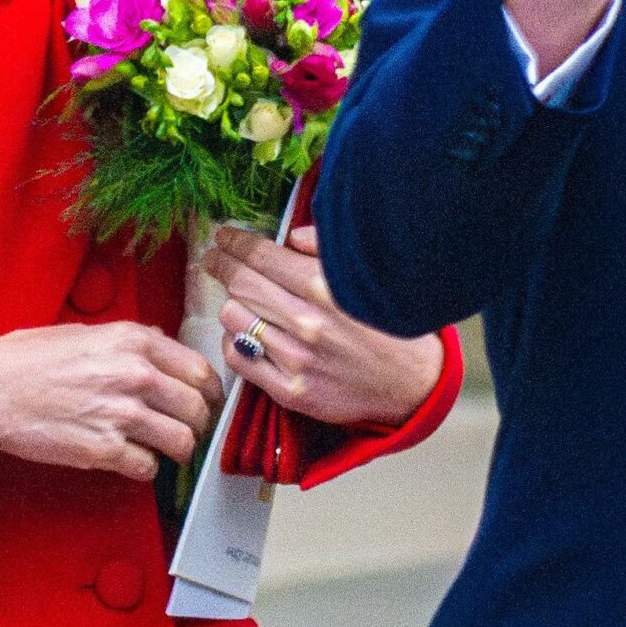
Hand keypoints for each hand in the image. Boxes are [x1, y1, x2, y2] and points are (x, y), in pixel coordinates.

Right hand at [0, 321, 223, 480]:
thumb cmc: (28, 358)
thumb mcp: (88, 332)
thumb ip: (132, 342)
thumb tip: (164, 351)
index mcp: (135, 340)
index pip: (199, 370)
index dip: (209, 392)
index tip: (206, 402)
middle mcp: (136, 375)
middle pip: (198, 408)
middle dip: (197, 423)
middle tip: (187, 430)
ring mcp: (121, 415)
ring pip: (181, 441)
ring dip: (177, 450)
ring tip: (164, 450)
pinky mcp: (102, 451)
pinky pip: (148, 468)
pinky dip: (145, 469)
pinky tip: (132, 461)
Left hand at [204, 225, 446, 427]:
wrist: (410, 384)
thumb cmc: (388, 324)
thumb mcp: (367, 276)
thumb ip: (327, 250)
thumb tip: (291, 235)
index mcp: (326, 287)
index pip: (261, 257)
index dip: (235, 243)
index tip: (223, 237)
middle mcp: (309, 323)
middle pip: (241, 284)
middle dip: (222, 266)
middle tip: (215, 259)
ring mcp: (297, 360)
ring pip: (234, 319)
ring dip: (231, 304)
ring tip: (239, 299)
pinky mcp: (291, 391)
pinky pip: (239, 358)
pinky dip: (233, 340)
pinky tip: (244, 333)